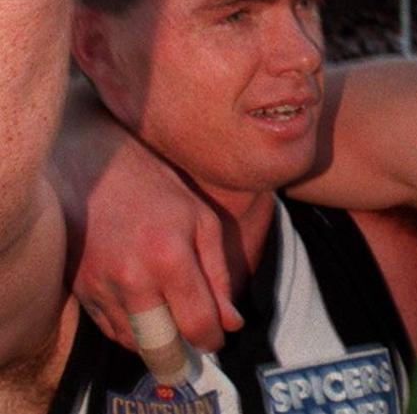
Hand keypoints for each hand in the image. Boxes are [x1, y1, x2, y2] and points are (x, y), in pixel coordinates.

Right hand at [58, 95, 241, 351]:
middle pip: (162, 345)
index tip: (218, 340)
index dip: (212, 339)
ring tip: (173, 326)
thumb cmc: (155, 188)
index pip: (197, 323)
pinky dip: (131, 331)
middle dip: (184, 352)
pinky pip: (110, 329)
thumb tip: (231, 322)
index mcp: (169, 258)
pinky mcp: (80, 290)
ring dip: (157, 343)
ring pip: (134, 342)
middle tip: (196, 344)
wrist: (90, 168)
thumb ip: (219, 273)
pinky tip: (146, 315)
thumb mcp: (202, 220)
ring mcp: (100, 287)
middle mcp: (132, 279)